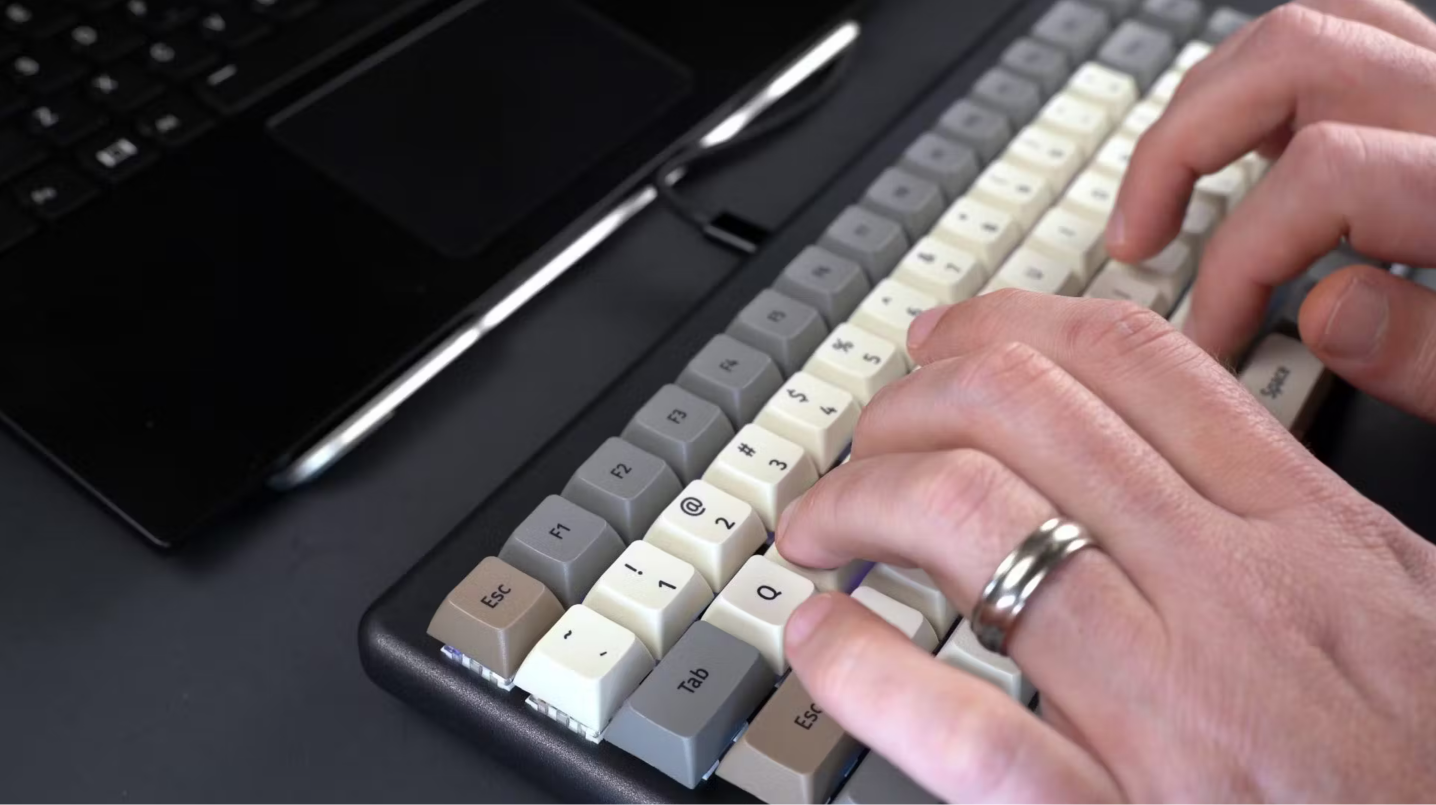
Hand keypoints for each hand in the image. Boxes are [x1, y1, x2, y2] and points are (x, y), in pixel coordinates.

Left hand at [776, 292, 1435, 803]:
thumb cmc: (1433, 765)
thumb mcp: (1405, 598)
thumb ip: (1301, 511)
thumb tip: (1194, 439)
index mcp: (1305, 529)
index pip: (1128, 361)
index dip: (1004, 328)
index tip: (942, 342)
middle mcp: (1229, 590)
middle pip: (1023, 416)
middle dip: (907, 406)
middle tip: (862, 442)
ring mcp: (1169, 701)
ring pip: (973, 523)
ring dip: (859, 501)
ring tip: (820, 525)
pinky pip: (961, 720)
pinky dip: (863, 668)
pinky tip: (822, 643)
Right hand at [1109, 0, 1435, 420]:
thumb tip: (1323, 307)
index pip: (1316, 178)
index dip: (1235, 264)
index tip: (1212, 338)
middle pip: (1293, 58)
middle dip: (1182, 145)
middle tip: (1138, 238)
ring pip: (1321, 23)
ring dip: (1221, 95)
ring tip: (1176, 175)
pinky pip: (1368, 32)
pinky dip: (1289, 76)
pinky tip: (1263, 142)